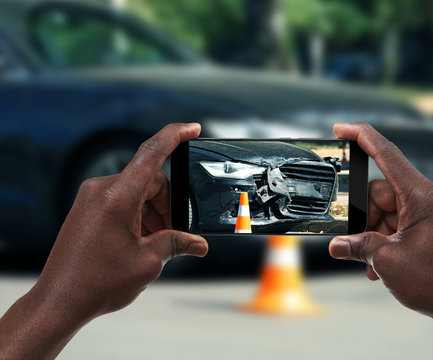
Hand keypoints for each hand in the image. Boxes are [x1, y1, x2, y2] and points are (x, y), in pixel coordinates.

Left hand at [37, 123, 207, 317]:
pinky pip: (122, 201)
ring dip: (153, 213)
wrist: (59, 301)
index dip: (175, 136)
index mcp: (118, 196)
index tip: (193, 128)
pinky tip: (143, 241)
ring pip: (137, 193)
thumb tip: (198, 244)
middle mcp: (102, 190)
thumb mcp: (148, 261)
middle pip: (150, 181)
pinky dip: (138, 216)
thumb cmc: (97, 282)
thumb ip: (177, 244)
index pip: (152, 153)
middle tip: (176, 234)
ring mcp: (92, 198)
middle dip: (168, 205)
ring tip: (156, 245)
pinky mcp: (88, 209)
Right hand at [329, 122, 432, 318]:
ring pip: (389, 210)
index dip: (361, 137)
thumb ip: (357, 246)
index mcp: (425, 196)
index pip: (388, 155)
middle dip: (365, 219)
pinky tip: (383, 262)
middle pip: (381, 194)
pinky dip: (389, 237)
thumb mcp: (387, 261)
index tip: (341, 128)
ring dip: (376, 235)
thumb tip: (335, 245)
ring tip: (374, 264)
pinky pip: (402, 219)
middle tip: (357, 244)